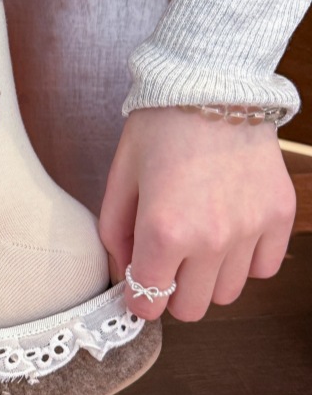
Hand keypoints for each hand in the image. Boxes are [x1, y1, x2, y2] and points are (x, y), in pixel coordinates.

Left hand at [99, 107, 295, 320]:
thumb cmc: (159, 128)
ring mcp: (250, 230)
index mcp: (163, 230)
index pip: (149, 301)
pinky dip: (244, 260)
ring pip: (228, 293)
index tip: (138, 286)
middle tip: (166, 262)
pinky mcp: (278, 217)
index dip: (139, 298)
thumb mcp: (120, 178)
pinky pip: (263, 268)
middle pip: (192, 308)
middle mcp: (211, 239)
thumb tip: (124, 272)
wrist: (211, 86)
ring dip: (208, 277)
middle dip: (172, 292)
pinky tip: (228, 230)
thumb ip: (115, 234)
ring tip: (197, 239)